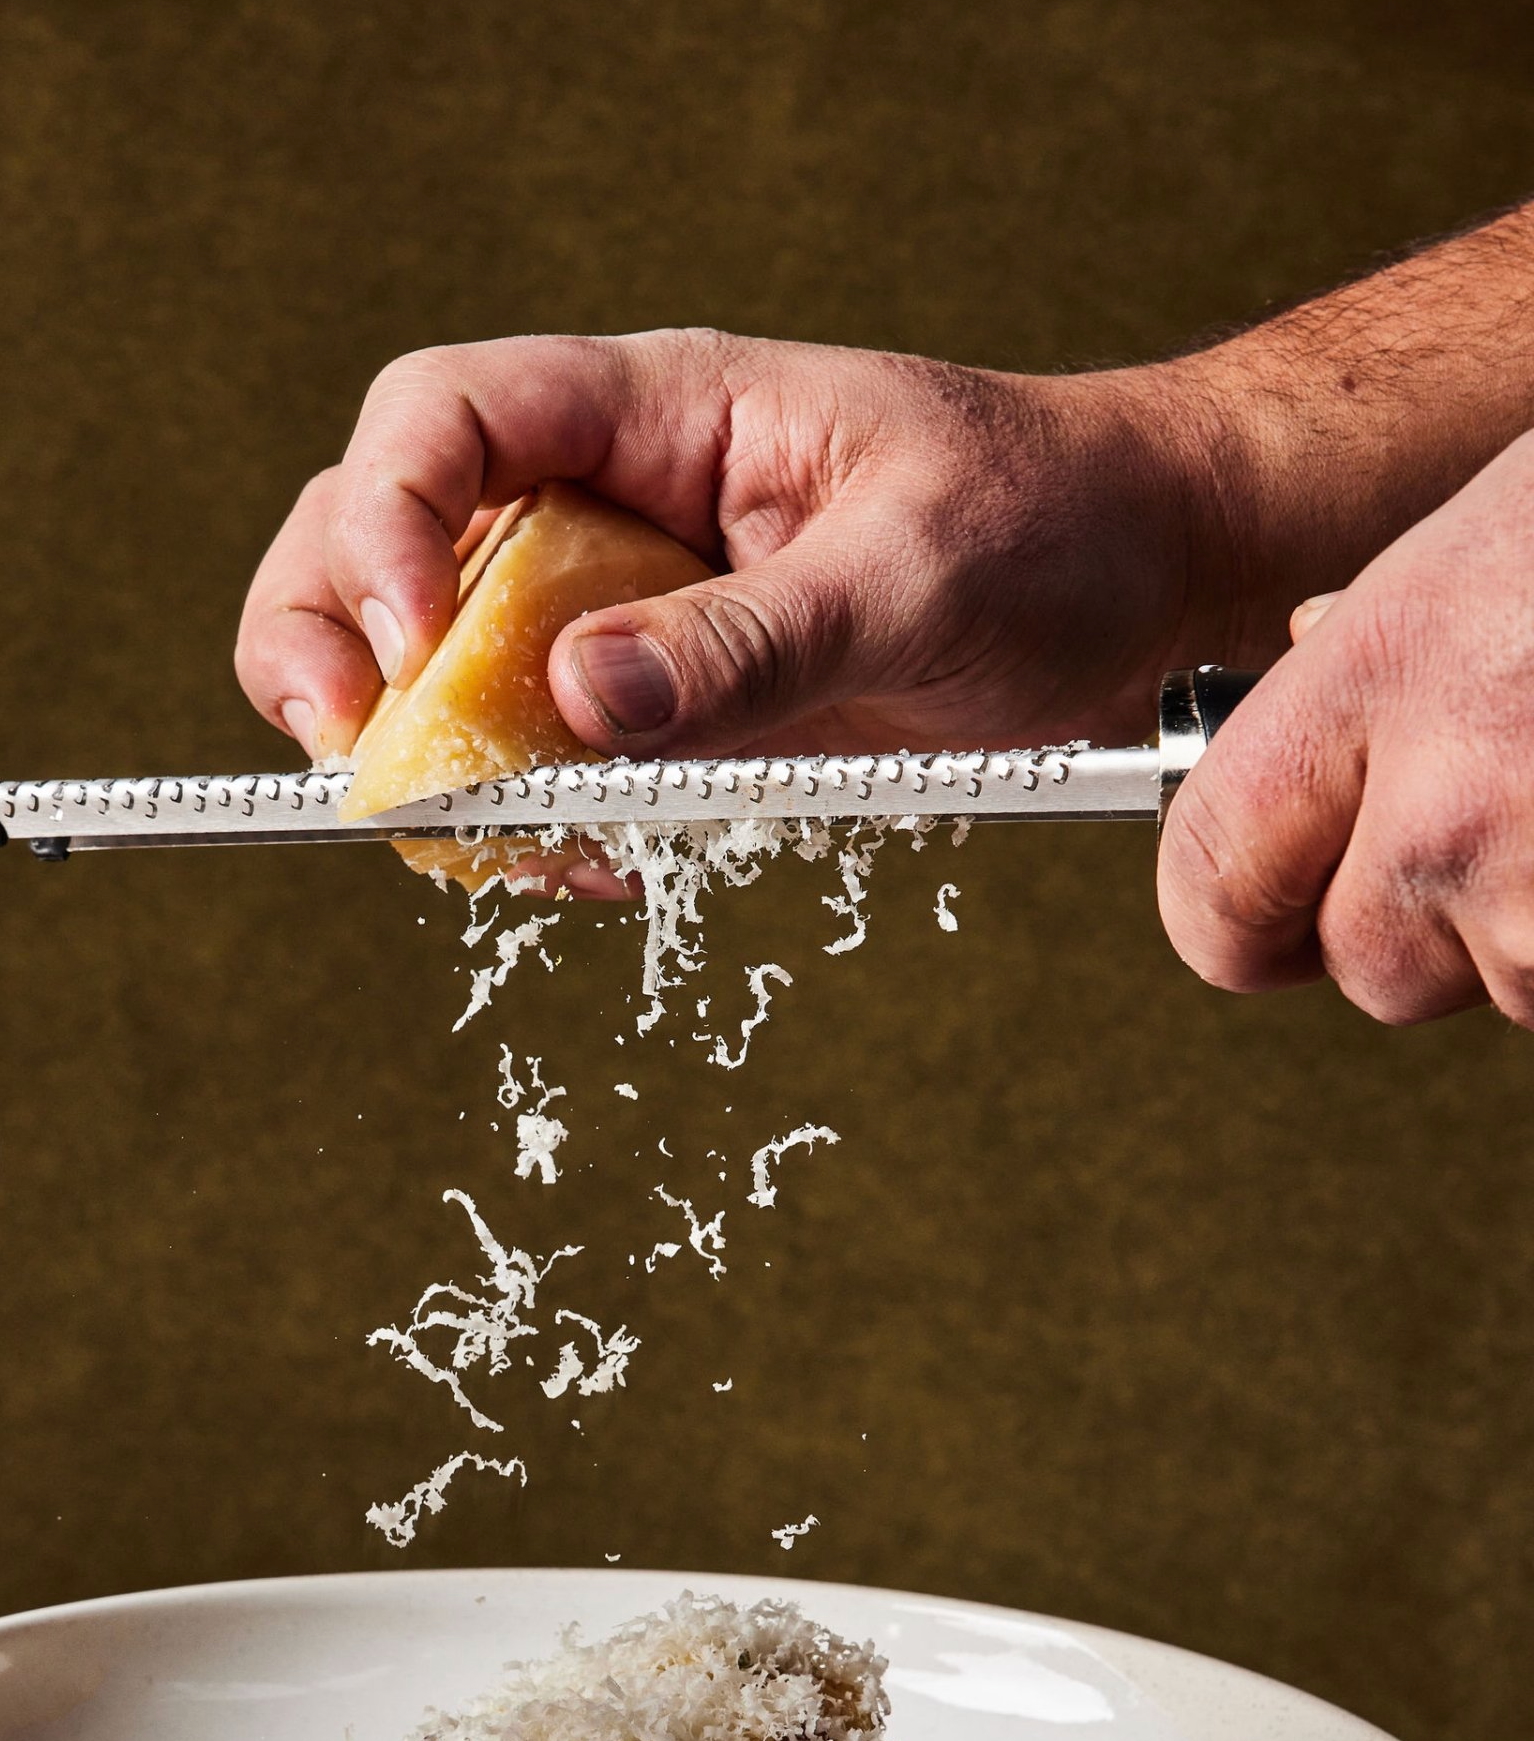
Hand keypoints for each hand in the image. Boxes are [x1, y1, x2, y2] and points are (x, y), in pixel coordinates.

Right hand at [236, 328, 1214, 769]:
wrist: (1141, 582)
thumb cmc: (1049, 523)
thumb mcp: (913, 575)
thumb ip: (749, 642)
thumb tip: (574, 702)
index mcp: (658, 412)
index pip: (448, 414)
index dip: (387, 519)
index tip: (409, 648)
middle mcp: (611, 503)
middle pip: (382, 534)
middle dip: (333, 641)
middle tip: (362, 758)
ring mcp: (625, 611)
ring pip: (437, 663)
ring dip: (422, 755)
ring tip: (494, 838)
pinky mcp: (663, 709)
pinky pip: (537, 758)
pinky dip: (523, 819)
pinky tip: (588, 862)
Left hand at [1159, 427, 1533, 1028]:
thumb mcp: (1467, 550)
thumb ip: (1356, 660)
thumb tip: (1300, 707)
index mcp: (1381, 674)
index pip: (1213, 874)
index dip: (1235, 918)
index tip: (1262, 919)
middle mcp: (1450, 800)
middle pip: (1370, 971)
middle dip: (1424, 926)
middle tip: (1495, 823)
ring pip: (1495, 987)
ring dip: (1530, 926)